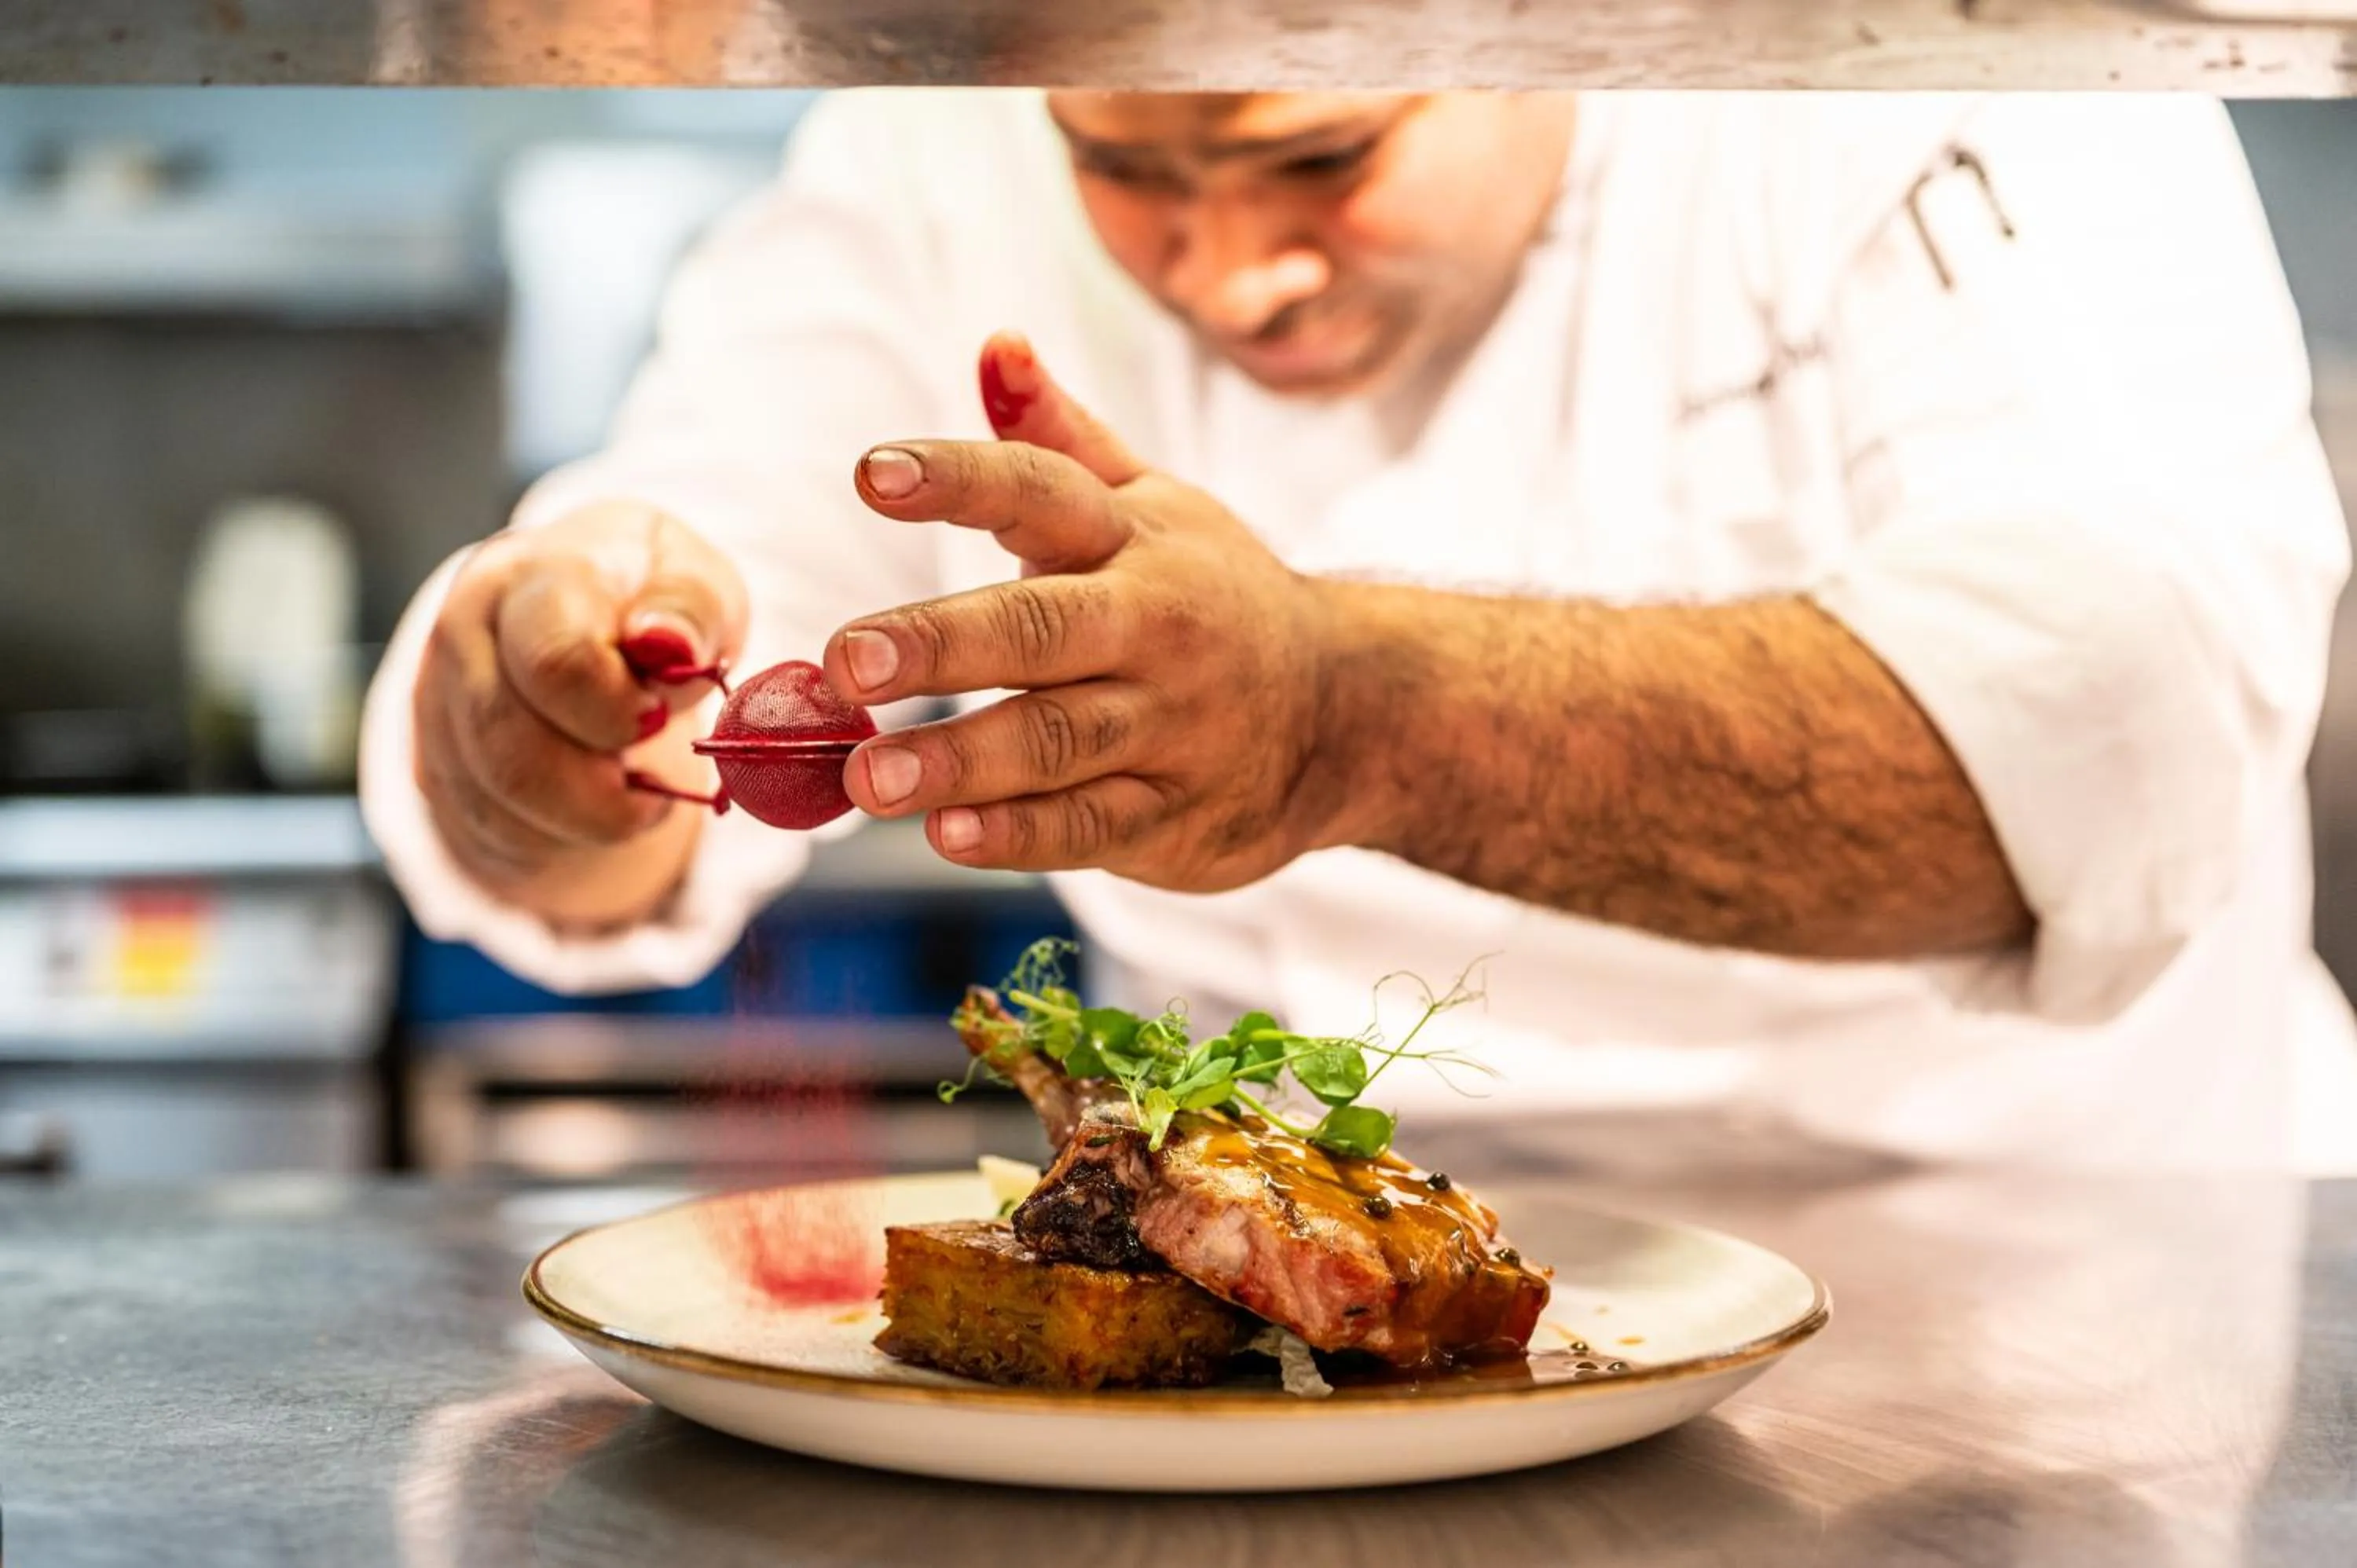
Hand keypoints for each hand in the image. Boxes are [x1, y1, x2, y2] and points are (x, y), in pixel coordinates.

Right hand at [413, 501, 747, 914]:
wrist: (590, 605)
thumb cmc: (649, 598)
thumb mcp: (695, 583)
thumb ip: (691, 611)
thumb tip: (669, 643)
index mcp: (532, 577)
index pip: (556, 664)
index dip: (617, 714)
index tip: (660, 719)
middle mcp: (463, 633)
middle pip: (513, 755)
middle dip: (601, 798)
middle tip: (656, 789)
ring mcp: (435, 699)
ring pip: (496, 806)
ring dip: (582, 824)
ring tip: (631, 791)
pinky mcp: (431, 759)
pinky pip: (486, 833)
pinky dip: (552, 840)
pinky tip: (587, 803)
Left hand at [825, 334, 1358, 889]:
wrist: (1350, 710)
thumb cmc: (1211, 595)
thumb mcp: (1151, 504)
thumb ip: (1058, 438)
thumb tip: (994, 344)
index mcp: (1135, 539)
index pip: (1040, 493)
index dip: (957, 479)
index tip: (871, 473)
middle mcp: (1155, 626)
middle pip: (1040, 629)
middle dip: (939, 644)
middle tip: (847, 660)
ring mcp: (1170, 727)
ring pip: (1057, 739)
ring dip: (959, 758)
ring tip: (867, 773)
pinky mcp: (1176, 815)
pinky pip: (1090, 825)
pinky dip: (1019, 833)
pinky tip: (948, 833)